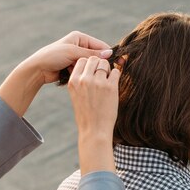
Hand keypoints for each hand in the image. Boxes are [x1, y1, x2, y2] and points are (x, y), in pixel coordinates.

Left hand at [24, 31, 112, 83]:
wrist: (37, 69)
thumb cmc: (52, 56)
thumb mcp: (73, 53)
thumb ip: (91, 54)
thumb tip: (109, 54)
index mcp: (79, 37)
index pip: (99, 45)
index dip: (108, 54)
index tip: (119, 62)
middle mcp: (78, 45)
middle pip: (96, 56)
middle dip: (98, 64)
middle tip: (108, 73)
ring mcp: (75, 57)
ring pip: (90, 65)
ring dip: (89, 70)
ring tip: (91, 76)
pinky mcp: (72, 67)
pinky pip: (83, 71)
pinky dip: (83, 74)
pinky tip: (83, 79)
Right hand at [67, 56, 120, 174]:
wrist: (94, 130)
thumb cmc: (86, 115)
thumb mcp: (76, 96)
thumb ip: (80, 81)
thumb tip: (89, 68)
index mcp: (73, 81)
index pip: (81, 61)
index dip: (88, 64)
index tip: (93, 72)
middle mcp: (84, 80)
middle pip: (93, 59)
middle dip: (99, 64)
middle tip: (102, 75)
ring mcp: (97, 82)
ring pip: (105, 64)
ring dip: (108, 69)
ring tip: (108, 81)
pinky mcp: (110, 87)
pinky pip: (116, 72)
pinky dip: (116, 76)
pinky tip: (114, 84)